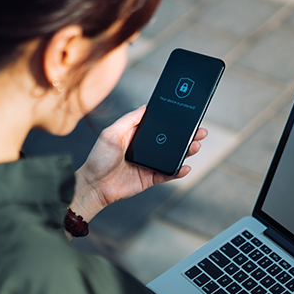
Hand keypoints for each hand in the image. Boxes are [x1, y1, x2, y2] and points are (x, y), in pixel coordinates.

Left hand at [71, 106, 206, 222]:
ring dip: (186, 152)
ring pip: (173, 157)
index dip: (173, 122)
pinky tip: (185, 166)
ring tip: (195, 146)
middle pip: (171, 141)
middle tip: (200, 131)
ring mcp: (150, 164)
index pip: (160, 126)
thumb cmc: (98, 158)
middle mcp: (146, 149)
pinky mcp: (151, 178)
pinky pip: (168, 174)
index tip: (187, 116)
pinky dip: (178, 171)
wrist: (93, 185)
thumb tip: (146, 107)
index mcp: (137, 135)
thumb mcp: (111, 133)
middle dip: (187, 136)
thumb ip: (129, 120)